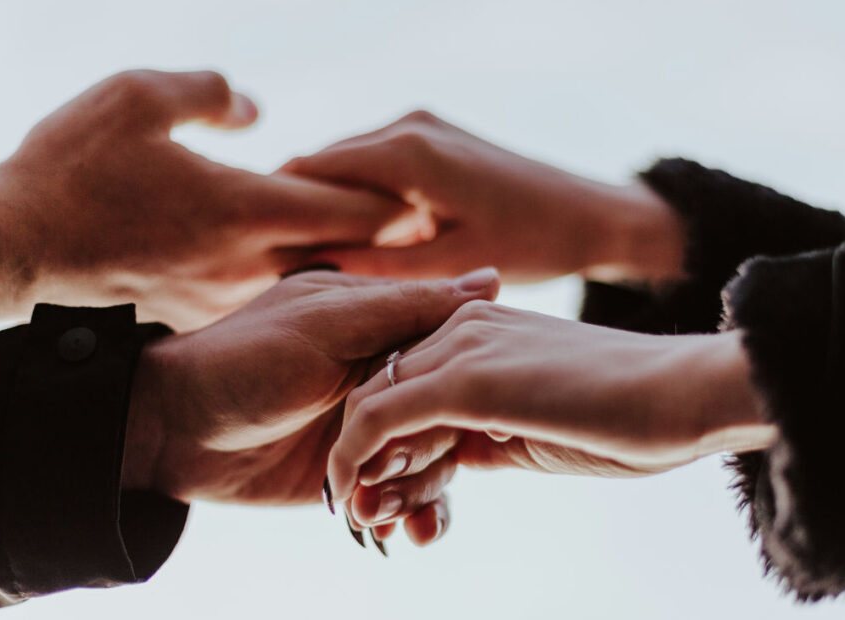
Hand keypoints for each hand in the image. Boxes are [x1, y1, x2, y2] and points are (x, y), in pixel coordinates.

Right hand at [0, 70, 411, 330]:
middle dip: (386, 240)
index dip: (394, 201)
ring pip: (306, 278)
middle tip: (428, 231)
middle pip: (341, 253)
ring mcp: (225, 294)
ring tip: (379, 251)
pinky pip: (264, 293)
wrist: (16, 245)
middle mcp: (247, 262)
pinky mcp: (199, 310)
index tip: (430, 197)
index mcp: (245, 208)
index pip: (347, 207)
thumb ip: (207, 92)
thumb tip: (253, 109)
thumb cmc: (73, 167)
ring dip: (343, 264)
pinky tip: (300, 268)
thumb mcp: (137, 97)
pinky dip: (293, 280)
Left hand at [121, 268, 499, 512]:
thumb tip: (494, 281)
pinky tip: (403, 535)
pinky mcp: (360, 477)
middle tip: (391, 471)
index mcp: (388, 327)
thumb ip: (406, 308)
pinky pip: (408, 500)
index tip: (456, 417)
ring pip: (438, 464)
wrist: (172, 432)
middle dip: (435, 454)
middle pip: (455, 418)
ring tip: (381, 512)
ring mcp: (377, 431)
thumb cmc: (242, 361)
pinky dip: (413, 519)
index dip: (464, 388)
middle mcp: (391, 378)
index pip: (459, 354)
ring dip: (421, 493)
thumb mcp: (326, 324)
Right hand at [281, 110, 686, 284]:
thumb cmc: (532, 245)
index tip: (251, 257)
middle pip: (322, 164)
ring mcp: (422, 126)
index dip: (274, 212)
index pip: (308, 171)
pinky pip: (375, 166)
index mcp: (406, 152)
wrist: (593, 217)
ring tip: (303, 257)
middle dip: (296, 209)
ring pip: (347, 165)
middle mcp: (408, 126)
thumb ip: (376, 268)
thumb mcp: (449, 267)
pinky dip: (357, 198)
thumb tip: (305, 269)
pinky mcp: (434, 137)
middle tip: (268, 263)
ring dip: (327, 205)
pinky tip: (353, 241)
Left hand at [328, 302, 777, 521]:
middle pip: (379, 390)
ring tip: (358, 519)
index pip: (406, 381)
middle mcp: (461, 326)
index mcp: (481, 329)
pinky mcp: (464, 379)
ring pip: (370, 405)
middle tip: (360, 514)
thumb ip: (490, 431)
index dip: (387, 440)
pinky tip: (352, 500)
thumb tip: (456, 458)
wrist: (684, 394)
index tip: (386, 494)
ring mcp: (461, 347)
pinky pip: (381, 420)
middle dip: (363, 456)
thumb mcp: (541, 424)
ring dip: (355, 467)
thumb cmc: (631, 415)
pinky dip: (355, 460)